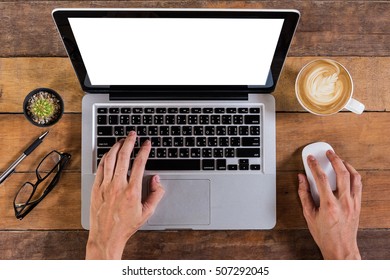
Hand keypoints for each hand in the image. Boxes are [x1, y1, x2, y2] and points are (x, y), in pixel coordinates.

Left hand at [86, 131, 164, 258]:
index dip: (144, 150)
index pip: (139, 163)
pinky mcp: (96, 188)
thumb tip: (156, 180)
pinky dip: (105, 158)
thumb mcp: (147, 213)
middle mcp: (118, 186)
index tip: (147, 144)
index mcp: (132, 191)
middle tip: (133, 134)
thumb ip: (155, 194)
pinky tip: (109, 153)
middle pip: (123, 156)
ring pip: (110, 159)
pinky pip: (100, 168)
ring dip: (116, 147)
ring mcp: (105, 186)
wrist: (106, 236)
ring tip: (121, 140)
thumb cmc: (126, 226)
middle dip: (129, 142)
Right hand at [298, 150, 361, 259]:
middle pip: (341, 173)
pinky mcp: (358, 205)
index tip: (310, 159)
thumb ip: (304, 195)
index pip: (321, 179)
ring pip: (354, 177)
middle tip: (328, 153)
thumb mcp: (309, 215)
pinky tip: (347, 172)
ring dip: (346, 165)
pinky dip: (353, 175)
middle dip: (334, 159)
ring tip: (339, 159)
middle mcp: (344, 202)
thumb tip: (301, 179)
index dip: (314, 166)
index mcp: (329, 205)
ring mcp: (353, 203)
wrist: (341, 248)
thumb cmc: (324, 235)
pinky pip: (359, 185)